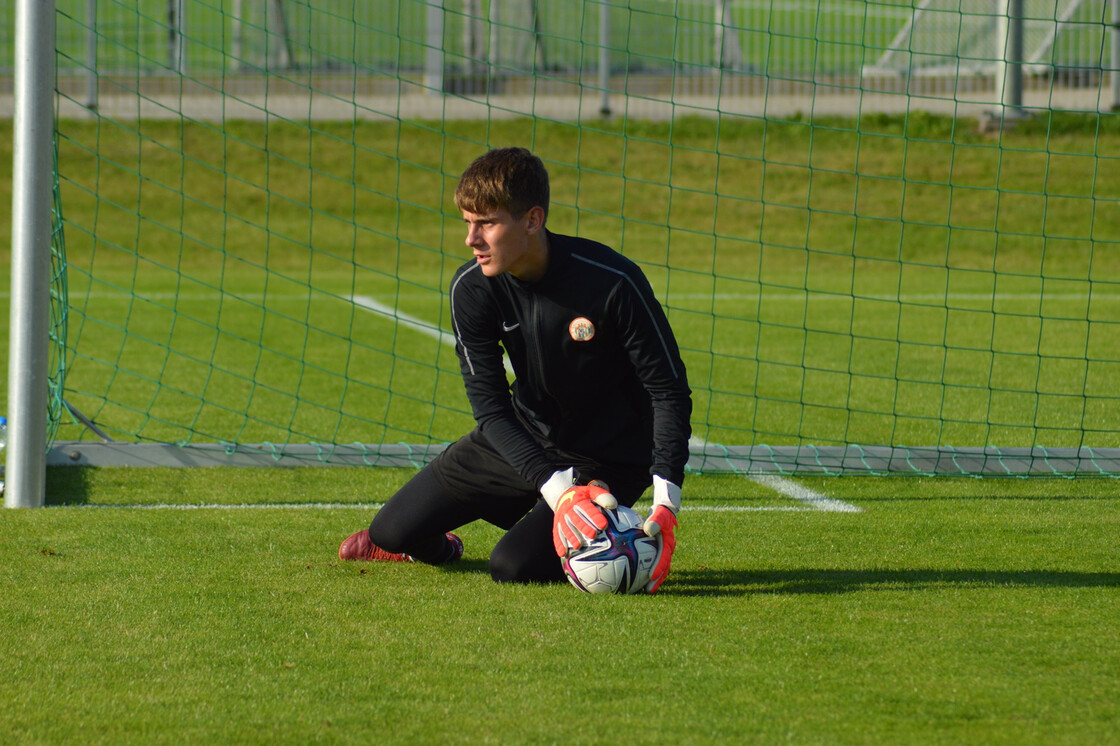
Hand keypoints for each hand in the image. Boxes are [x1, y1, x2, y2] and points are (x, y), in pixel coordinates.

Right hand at [541, 470, 617, 556]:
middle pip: (576, 519)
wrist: (562, 495)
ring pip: (565, 528)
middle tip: (593, 535)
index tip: (603, 525)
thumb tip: (613, 504)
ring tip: (578, 546)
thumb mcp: (591, 491)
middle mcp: (568, 510)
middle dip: (584, 527)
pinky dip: (559, 544)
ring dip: (571, 537)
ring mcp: (561, 518)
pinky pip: (557, 535)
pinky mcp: (556, 525)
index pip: (586, 508)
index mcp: (578, 500)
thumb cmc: (582, 496)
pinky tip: (563, 553)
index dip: (595, 516)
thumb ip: (602, 496)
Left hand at [643, 475, 680, 592]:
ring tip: (642, 589)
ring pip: (660, 567)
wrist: (666, 509)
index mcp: (668, 543)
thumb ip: (655, 520)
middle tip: (648, 590)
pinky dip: (646, 570)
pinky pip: (652, 562)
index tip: (651, 577)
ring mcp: (664, 551)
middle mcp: (668, 549)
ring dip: (653, 578)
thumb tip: (650, 530)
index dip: (658, 568)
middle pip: (664, 567)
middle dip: (657, 579)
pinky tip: (635, 577)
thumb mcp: (659, 514)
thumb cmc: (660, 511)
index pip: (664, 558)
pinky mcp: (658, 551)